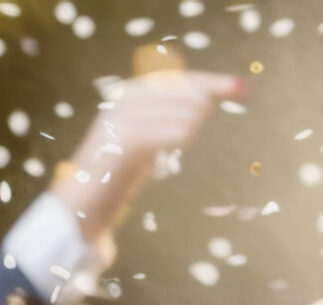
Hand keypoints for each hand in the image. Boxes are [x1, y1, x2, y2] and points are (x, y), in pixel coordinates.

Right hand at [55, 69, 239, 244]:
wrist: (82, 205)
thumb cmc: (117, 177)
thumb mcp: (146, 146)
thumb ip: (166, 125)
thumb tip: (201, 107)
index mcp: (129, 99)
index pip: (174, 81)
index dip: (209, 81)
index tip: (240, 86)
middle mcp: (122, 103)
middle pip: (175, 87)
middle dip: (208, 91)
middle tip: (235, 94)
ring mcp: (118, 121)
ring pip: (168, 107)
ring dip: (192, 115)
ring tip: (197, 125)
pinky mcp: (119, 143)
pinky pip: (156, 132)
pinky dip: (176, 132)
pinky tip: (187, 136)